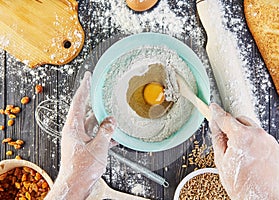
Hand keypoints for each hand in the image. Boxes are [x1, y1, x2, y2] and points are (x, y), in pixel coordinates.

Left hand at [45, 72, 115, 199]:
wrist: (76, 184)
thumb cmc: (81, 169)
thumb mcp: (98, 147)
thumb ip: (106, 131)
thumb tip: (111, 120)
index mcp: (73, 127)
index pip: (79, 102)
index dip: (85, 88)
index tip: (88, 77)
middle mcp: (74, 131)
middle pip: (84, 110)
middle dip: (93, 100)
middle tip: (99, 89)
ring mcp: (79, 138)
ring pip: (91, 123)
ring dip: (102, 119)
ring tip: (112, 112)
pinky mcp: (84, 146)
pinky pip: (95, 134)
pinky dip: (104, 133)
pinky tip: (114, 134)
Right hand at [209, 103, 278, 199]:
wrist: (261, 198)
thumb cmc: (241, 183)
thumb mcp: (221, 160)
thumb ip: (218, 138)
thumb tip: (215, 125)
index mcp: (242, 136)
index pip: (226, 118)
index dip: (217, 112)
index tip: (213, 107)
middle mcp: (258, 134)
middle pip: (240, 120)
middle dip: (232, 127)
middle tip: (228, 142)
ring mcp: (268, 140)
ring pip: (251, 128)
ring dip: (244, 134)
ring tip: (241, 154)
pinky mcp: (275, 147)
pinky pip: (261, 137)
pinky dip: (254, 142)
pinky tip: (251, 156)